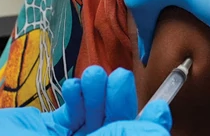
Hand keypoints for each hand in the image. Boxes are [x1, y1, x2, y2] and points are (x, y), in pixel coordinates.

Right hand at [0, 67, 169, 135]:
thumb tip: (151, 128)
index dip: (149, 129)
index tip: (160, 109)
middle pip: (116, 132)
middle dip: (123, 107)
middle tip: (121, 79)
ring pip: (100, 121)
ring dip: (101, 97)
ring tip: (96, 78)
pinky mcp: (49, 132)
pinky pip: (76, 116)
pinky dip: (81, 99)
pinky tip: (77, 87)